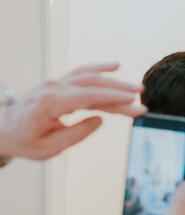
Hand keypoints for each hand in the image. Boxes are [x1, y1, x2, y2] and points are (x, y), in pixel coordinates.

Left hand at [0, 63, 144, 160]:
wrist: (2, 129)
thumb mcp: (48, 148)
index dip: (115, 100)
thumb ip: (76, 134)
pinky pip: (81, 72)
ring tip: (135, 87)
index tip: (135, 105)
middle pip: (94, 85)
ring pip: (90, 77)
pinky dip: (99, 69)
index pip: (90, 98)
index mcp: (51, 103)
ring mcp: (55, 83)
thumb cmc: (22, 140)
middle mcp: (54, 88)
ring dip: (115, 81)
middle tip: (141, 97)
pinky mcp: (57, 84)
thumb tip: (99, 120)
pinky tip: (115, 66)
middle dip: (120, 90)